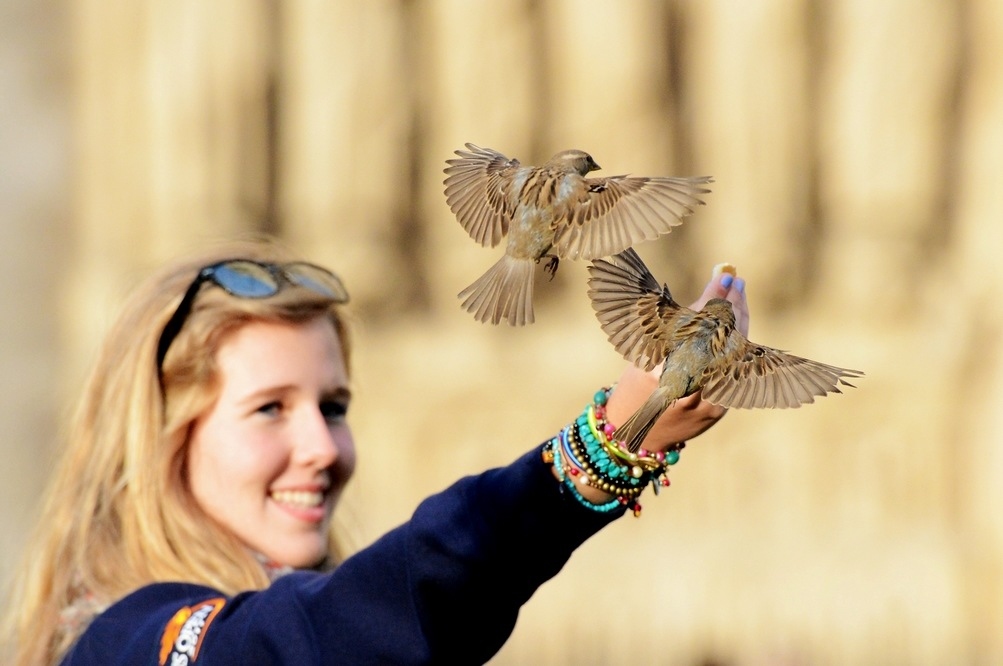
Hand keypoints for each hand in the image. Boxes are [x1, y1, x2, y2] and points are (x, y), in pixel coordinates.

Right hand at [603, 267, 748, 450]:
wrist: (639, 430)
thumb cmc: (639, 381)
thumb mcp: (649, 346)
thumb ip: (682, 320)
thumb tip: (709, 284)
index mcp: (661, 364)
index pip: (699, 322)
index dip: (715, 296)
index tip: (725, 274)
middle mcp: (685, 383)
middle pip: (722, 337)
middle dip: (732, 305)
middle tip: (734, 282)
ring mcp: (705, 398)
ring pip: (733, 353)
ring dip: (738, 322)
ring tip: (737, 298)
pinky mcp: (717, 408)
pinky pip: (735, 370)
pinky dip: (737, 346)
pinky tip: (738, 327)